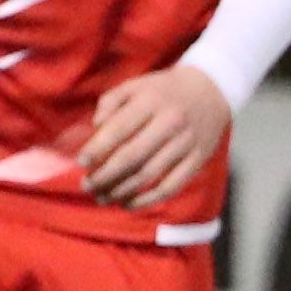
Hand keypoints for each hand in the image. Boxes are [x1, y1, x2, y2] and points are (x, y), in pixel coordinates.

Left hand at [81, 66, 231, 211]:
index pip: (119, 129)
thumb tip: (95, 126)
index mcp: (151, 102)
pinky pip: (171, 187)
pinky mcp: (198, 160)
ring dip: (121, 191)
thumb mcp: (135, 86)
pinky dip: (147, 200)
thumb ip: (110, 102)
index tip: (80, 163)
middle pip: (132, 157)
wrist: (210, 91)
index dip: (97, 149)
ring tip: (102, 198)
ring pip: (149, 175)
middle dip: (105, 176)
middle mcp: (170, 123)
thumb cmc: (161, 91)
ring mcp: (186, 143)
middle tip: (87, 186)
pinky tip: (128, 204)